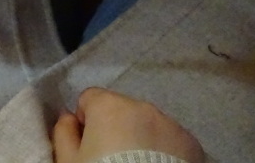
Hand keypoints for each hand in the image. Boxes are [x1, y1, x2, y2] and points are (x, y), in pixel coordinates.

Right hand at [53, 88, 204, 162]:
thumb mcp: (69, 162)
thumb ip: (63, 132)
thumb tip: (68, 117)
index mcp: (109, 105)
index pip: (90, 99)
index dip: (86, 121)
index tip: (89, 145)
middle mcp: (142, 107)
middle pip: (122, 110)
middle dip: (117, 128)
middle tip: (115, 158)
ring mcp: (170, 124)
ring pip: (148, 124)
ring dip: (142, 137)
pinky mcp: (192, 144)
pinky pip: (171, 140)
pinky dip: (165, 150)